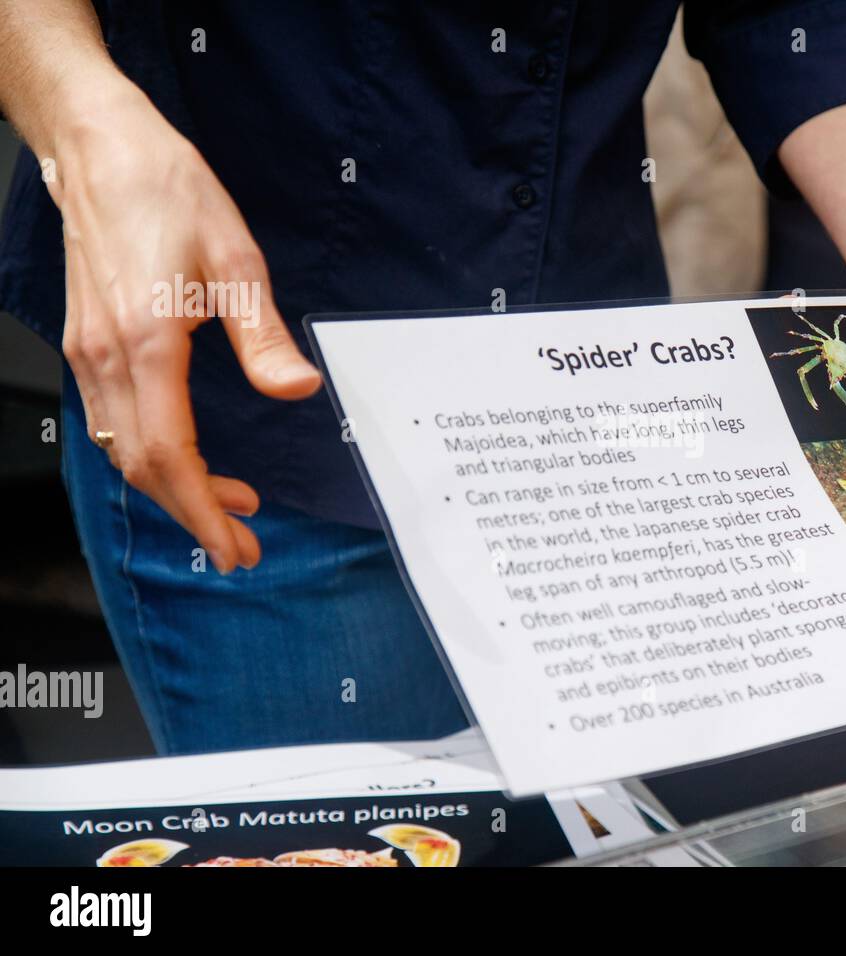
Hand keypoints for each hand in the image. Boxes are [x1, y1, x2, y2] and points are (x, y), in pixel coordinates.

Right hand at [51, 79, 320, 572]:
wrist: (98, 146)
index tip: (235, 548)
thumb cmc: (167, 190)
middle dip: (193, 514)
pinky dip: (150, 454)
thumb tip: (297, 390)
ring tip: (228, 503)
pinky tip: (186, 456)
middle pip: (141, 467)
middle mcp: (105, 357)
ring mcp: (87, 351)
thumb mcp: (236, 259)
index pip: (169, 456)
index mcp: (145, 343)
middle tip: (242, 545)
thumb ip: (263, 336)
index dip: (203, 512)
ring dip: (174, 487)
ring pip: (123, 448)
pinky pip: (112, 420)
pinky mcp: (87, 340)